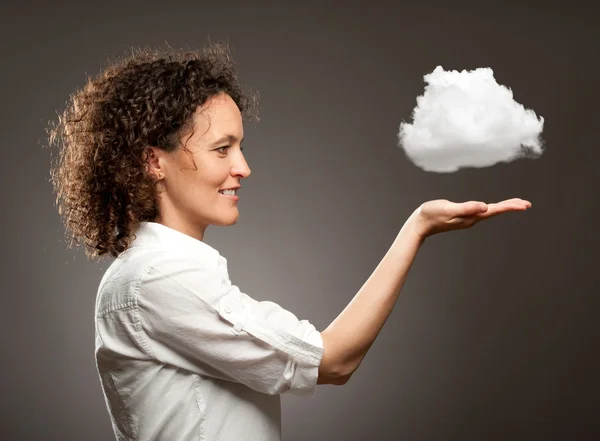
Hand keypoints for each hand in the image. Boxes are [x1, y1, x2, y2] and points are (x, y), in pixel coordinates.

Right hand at [410, 198, 531, 239]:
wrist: (419, 225)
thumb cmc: (430, 215)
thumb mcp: (448, 209)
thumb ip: (466, 208)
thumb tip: (484, 207)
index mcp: (470, 217)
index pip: (494, 210)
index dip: (510, 206)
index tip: (524, 205)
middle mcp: (471, 219)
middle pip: (495, 212)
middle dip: (511, 207)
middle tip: (527, 204)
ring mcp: (467, 219)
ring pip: (490, 212)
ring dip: (503, 207)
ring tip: (515, 204)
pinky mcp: (461, 217)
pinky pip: (481, 212)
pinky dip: (492, 208)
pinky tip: (492, 207)